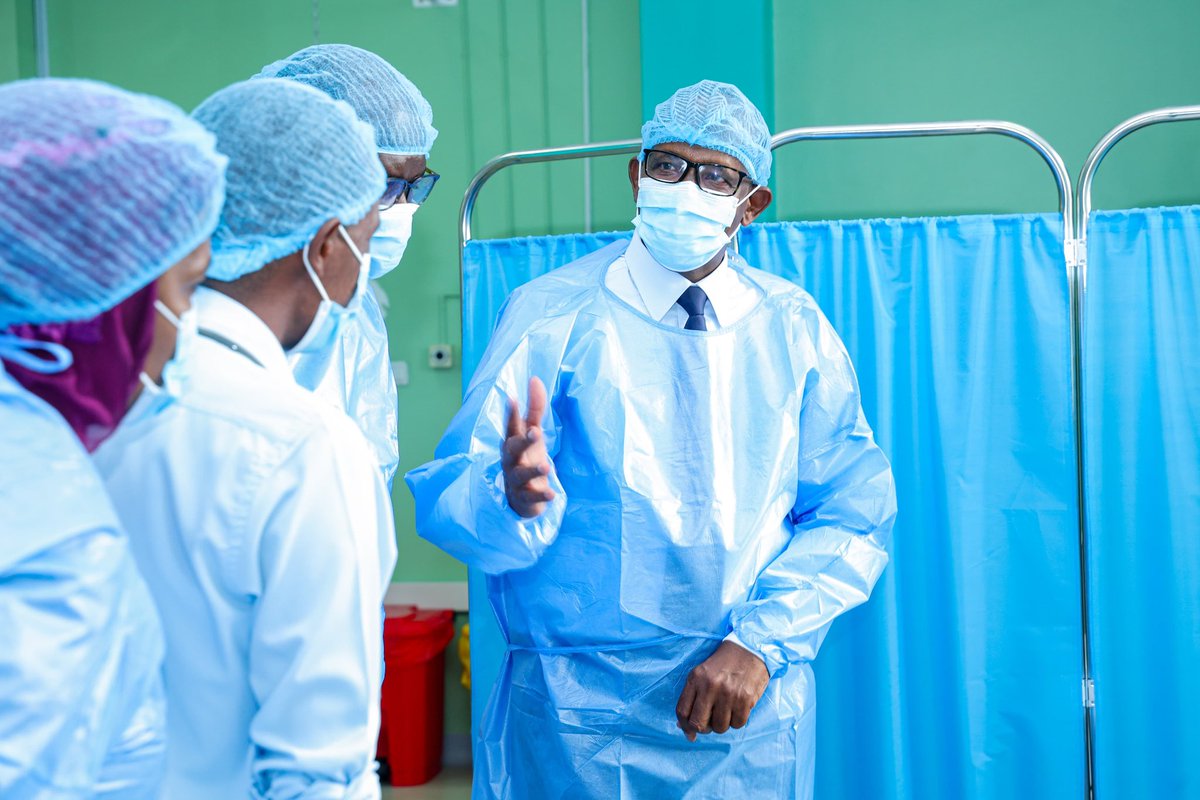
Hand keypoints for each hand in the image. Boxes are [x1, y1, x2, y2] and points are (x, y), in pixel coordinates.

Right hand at [502, 377, 555, 517]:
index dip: (511, 413)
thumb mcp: (532, 433)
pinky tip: (552, 494)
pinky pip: (530, 497)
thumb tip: (535, 379)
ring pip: (520, 474)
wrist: (520, 497)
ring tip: (547, 466)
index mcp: (513, 442)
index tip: (511, 398)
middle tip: (535, 432)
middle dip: (522, 441)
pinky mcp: (524, 497)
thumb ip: (535, 408)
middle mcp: (511, 459)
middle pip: (512, 449)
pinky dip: (540, 496)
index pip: (511, 425)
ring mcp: (516, 479)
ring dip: (532, 470)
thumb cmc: (526, 457)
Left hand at [675, 641, 769, 741]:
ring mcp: (728, 694)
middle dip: (703, 729)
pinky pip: (737, 724)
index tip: (690, 733)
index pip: (682, 711)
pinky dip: (737, 721)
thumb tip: (683, 726)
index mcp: (695, 678)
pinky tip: (738, 708)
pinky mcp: (745, 699)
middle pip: (698, 723)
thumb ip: (692, 697)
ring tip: (726, 710)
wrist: (750, 649)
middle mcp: (710, 686)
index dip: (684, 726)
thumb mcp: (702, 674)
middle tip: (709, 724)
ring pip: (719, 727)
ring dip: (722, 724)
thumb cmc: (724, 664)